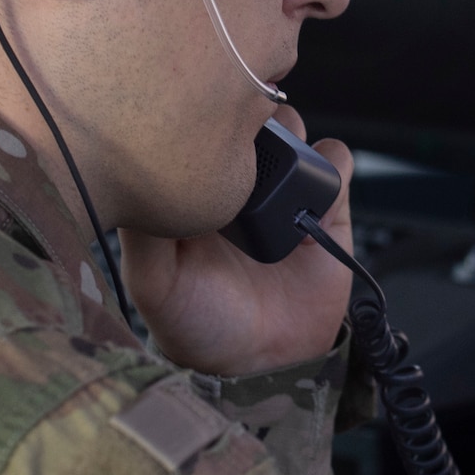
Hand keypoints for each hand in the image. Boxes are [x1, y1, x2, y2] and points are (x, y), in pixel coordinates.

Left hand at [117, 105, 355, 376]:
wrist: (261, 365)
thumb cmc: (195, 324)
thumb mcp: (154, 281)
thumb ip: (143, 231)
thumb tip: (136, 172)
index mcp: (192, 184)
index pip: (195, 124)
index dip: (200, 110)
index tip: (199, 113)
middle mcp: (237, 178)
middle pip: (246, 112)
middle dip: (247, 110)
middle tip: (242, 130)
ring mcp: (282, 188)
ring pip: (293, 125)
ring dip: (290, 130)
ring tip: (279, 160)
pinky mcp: (327, 207)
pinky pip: (338, 164)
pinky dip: (332, 166)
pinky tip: (314, 197)